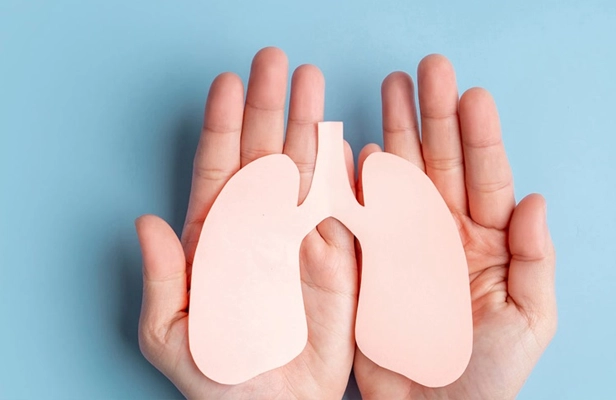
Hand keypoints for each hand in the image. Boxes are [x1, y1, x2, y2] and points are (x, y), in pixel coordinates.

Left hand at [135, 47, 357, 398]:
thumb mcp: (172, 335)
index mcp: (218, 238)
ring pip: (306, 171)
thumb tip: (147, 223)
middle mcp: (261, 228)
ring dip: (310, 126)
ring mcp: (303, 238)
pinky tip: (350, 143)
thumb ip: (163, 281)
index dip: (223, 124)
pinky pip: (346, 212)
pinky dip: (349, 178)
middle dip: (270, 105)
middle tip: (276, 62)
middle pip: (264, 155)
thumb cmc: (221, 377)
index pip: (220, 169)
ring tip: (314, 84)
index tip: (229, 83)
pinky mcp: (341, 259)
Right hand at [353, 55, 556, 399]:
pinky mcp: (369, 261)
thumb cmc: (489, 374)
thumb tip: (535, 200)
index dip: (479, 135)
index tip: (472, 95)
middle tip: (427, 70)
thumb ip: (536, 260)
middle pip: (439, 162)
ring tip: (390, 89)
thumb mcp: (530, 319)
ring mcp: (403, 242)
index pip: (485, 177)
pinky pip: (361, 216)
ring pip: (399, 177)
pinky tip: (354, 151)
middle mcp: (444, 231)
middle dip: (434, 115)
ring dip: (395, 133)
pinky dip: (355, 184)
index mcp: (488, 240)